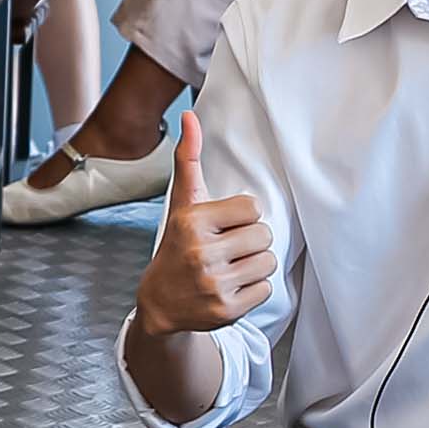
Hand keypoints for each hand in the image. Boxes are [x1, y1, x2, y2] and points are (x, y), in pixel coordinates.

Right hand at [130, 114, 271, 337]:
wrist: (160, 302)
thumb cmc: (178, 245)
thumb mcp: (182, 203)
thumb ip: (189, 160)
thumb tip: (190, 116)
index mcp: (192, 222)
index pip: (253, 208)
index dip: (242, 217)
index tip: (222, 227)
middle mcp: (200, 254)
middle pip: (264, 236)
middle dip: (251, 241)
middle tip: (228, 249)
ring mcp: (214, 285)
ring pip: (268, 262)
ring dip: (254, 265)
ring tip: (230, 267)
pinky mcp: (226, 310)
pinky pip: (266, 289)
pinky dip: (253, 289)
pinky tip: (231, 287)